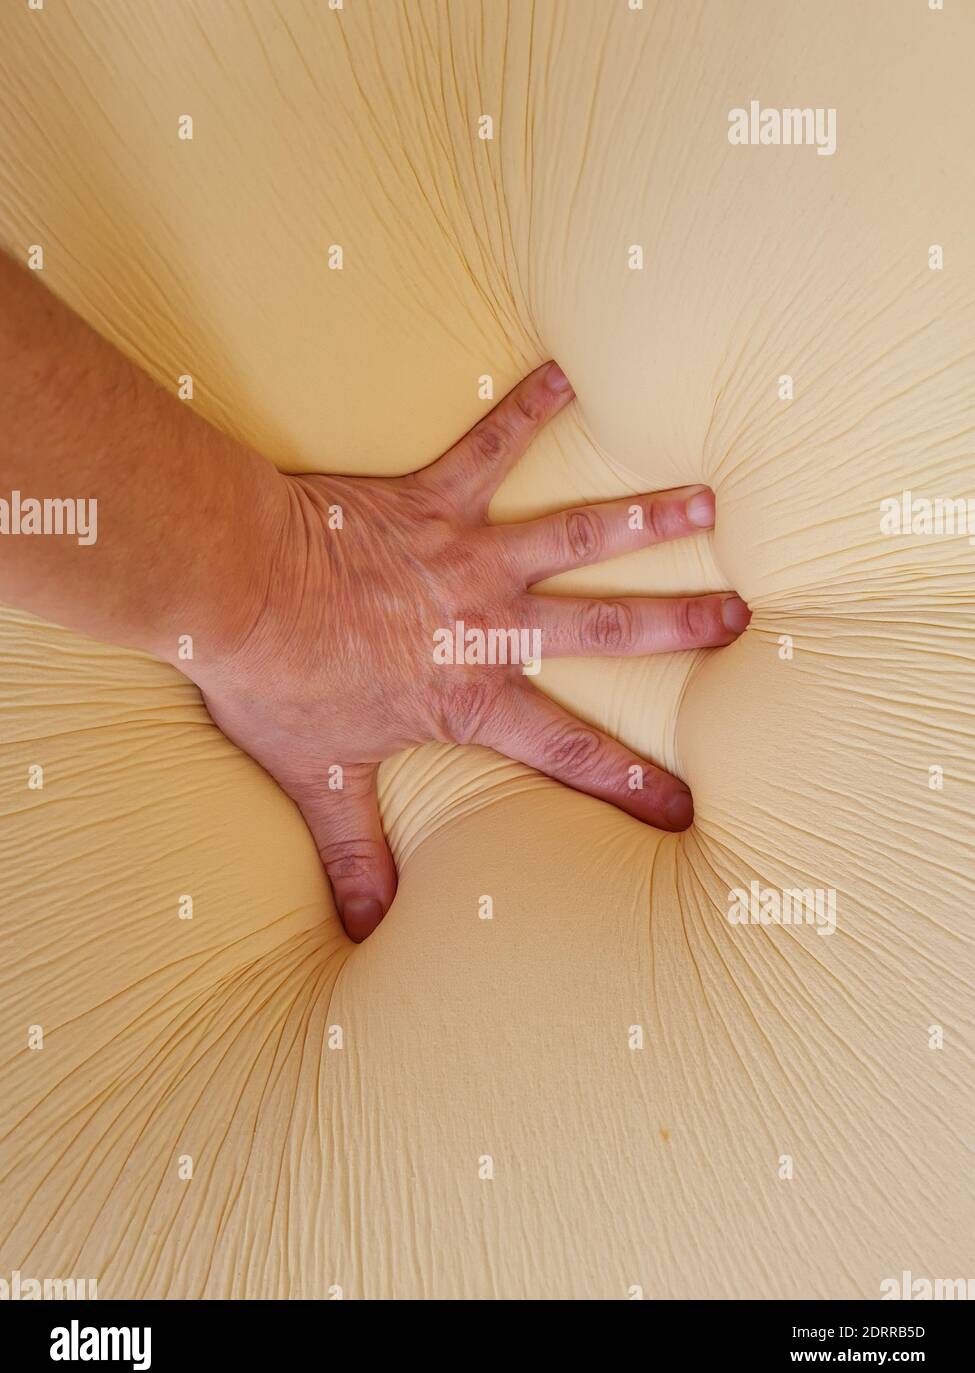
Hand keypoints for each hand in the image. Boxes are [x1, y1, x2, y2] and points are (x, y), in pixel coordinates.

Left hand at [198, 363, 749, 940]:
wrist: (234, 586)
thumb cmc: (276, 681)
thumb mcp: (318, 778)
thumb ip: (354, 854)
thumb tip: (368, 934)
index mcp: (469, 693)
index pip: (566, 751)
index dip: (628, 784)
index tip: (686, 807)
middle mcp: (487, 623)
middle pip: (602, 627)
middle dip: (677, 626)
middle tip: (741, 618)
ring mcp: (466, 555)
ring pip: (573, 535)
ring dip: (642, 519)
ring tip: (707, 503)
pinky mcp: (432, 498)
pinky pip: (490, 444)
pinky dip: (528, 408)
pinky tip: (568, 372)